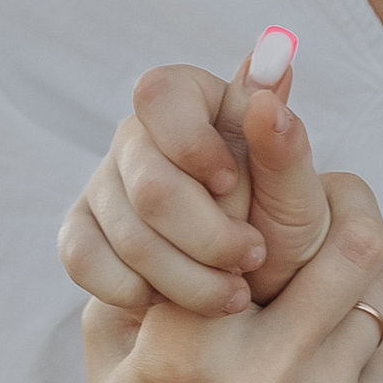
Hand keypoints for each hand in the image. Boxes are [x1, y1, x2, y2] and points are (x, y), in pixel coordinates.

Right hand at [59, 41, 332, 314]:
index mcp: (194, 103)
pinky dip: (132, 290)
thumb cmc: (286, 234)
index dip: (192, 143)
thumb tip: (275, 79)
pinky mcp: (85, 232)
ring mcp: (107, 185)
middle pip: (147, 181)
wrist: (265, 295)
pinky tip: (174, 304)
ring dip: (186, 276)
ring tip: (234, 293)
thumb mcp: (301, 196)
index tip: (231, 183)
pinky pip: (81, 257)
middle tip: (252, 257)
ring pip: (125, 231)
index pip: (160, 95)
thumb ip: (287, 144)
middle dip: (208, 234)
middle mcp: (140, 137)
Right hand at [81, 166, 382, 382]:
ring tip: (322, 269)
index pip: (249, 219)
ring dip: (355, 268)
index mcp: (177, 351)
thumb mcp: (117, 353)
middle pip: (348, 240)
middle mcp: (256, 380)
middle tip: (330, 187)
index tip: (278, 99)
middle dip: (343, 201)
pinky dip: (360, 331)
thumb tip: (204, 148)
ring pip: (376, 289)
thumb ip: (150, 256)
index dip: (272, 159)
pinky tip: (325, 349)